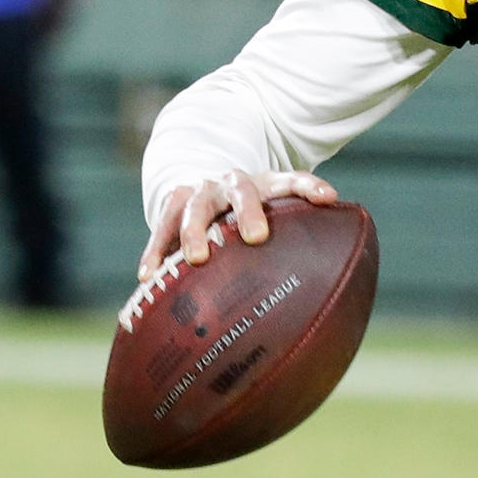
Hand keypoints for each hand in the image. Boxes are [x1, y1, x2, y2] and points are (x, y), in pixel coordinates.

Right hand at [137, 170, 336, 281]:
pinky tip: (148, 276)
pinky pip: (162, 227)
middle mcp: (233, 183)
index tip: (329, 197)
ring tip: (197, 259)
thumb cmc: (253, 215)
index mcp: (266, 183)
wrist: (210, 185)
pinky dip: (155, 250)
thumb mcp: (275, 215)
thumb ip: (296, 241)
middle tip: (256, 237)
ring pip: (195, 207)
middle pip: (243, 191)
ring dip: (195, 232)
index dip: (311, 186)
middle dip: (249, 212)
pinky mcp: (173, 204)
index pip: (293, 179)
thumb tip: (329, 299)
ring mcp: (201, 191)